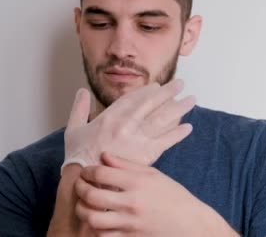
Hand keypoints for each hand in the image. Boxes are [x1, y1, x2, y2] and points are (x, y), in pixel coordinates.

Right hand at [62, 79, 194, 172]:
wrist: (84, 181)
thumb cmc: (78, 157)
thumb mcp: (73, 129)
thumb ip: (79, 108)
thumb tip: (82, 91)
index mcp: (110, 116)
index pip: (134, 98)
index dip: (147, 91)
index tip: (158, 86)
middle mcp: (126, 124)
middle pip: (152, 104)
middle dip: (168, 92)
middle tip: (180, 84)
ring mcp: (137, 139)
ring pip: (162, 119)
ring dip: (178, 108)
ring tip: (191, 100)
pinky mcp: (145, 155)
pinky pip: (165, 141)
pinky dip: (178, 133)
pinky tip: (188, 127)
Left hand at [74, 152, 234, 236]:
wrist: (190, 224)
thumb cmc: (173, 196)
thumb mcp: (153, 175)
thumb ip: (126, 165)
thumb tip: (103, 156)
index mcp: (138, 183)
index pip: (102, 173)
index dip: (88, 171)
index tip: (86, 171)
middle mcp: (132, 203)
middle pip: (92, 196)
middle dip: (80, 189)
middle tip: (79, 185)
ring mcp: (130, 223)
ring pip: (93, 219)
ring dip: (83, 211)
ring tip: (84, 204)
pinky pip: (103, 235)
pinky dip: (95, 228)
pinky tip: (96, 220)